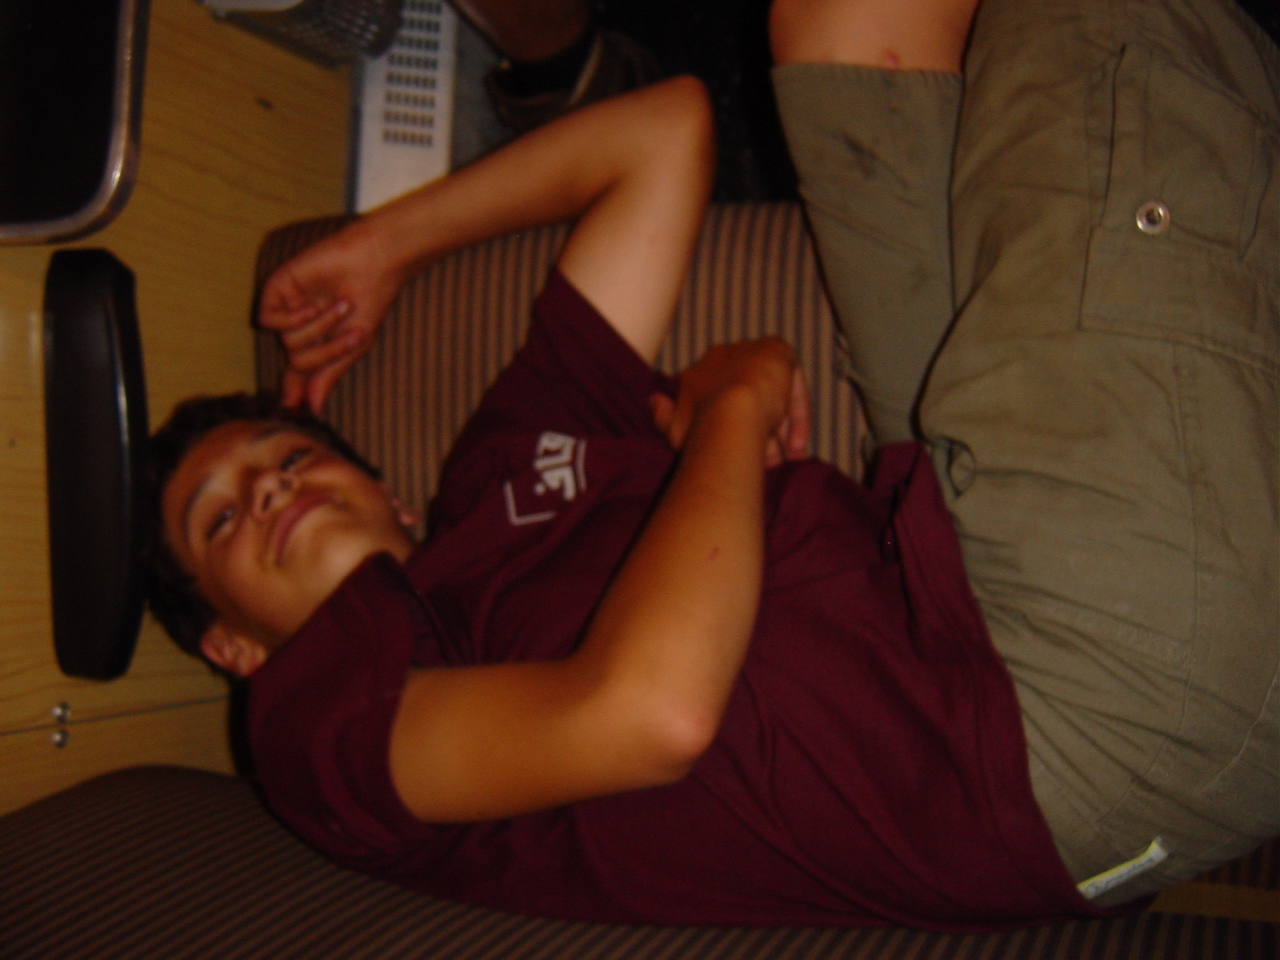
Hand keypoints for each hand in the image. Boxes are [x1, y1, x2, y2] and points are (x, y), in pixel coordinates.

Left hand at [257, 218, 404, 412]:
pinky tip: (312, 306)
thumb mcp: (353, 348)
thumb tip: (312, 410)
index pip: (298, 372)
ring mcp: (288, 308)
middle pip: (297, 361)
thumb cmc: (370, 303)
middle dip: (325, 352)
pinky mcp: (278, 289)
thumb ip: (328, 376)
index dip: (294, 390)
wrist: (373, 265)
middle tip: (350, 334)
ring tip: (340, 306)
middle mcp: (301, 327)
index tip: (292, 408)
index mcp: (319, 342)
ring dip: (318, 329)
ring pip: (287, 342)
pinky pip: (269, 321)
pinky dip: (292, 320)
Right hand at [650, 338, 809, 464]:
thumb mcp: (675, 430)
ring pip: (770, 396)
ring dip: (781, 429)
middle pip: (746, 398)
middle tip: (774, 462)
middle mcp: (721, 359)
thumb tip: (652, 400)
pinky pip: (790, 384)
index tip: (744, 457)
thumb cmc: (701, 430)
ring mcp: (749, 353)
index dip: (730, 429)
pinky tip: (797, 442)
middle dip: (760, 432)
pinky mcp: (776, 350)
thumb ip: (664, 417)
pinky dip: (796, 413)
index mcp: (696, 375)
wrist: (730, 413)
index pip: (718, 401)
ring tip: (789, 458)